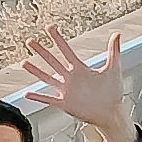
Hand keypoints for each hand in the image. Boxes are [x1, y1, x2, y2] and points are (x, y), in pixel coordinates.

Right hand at [18, 27, 132, 141]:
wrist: (111, 112)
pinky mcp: (65, 104)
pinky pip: (48, 99)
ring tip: (24, 62)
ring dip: (36, 71)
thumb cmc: (113, 93)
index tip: (49, 28)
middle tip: (30, 41)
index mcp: (80, 70)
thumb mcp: (113, 69)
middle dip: (41, 51)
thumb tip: (116, 34)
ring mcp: (67, 91)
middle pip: (52, 62)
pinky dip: (38, 97)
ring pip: (47, 78)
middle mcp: (71, 79)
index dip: (58, 39)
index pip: (66, 51)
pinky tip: (28, 93)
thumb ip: (114, 51)